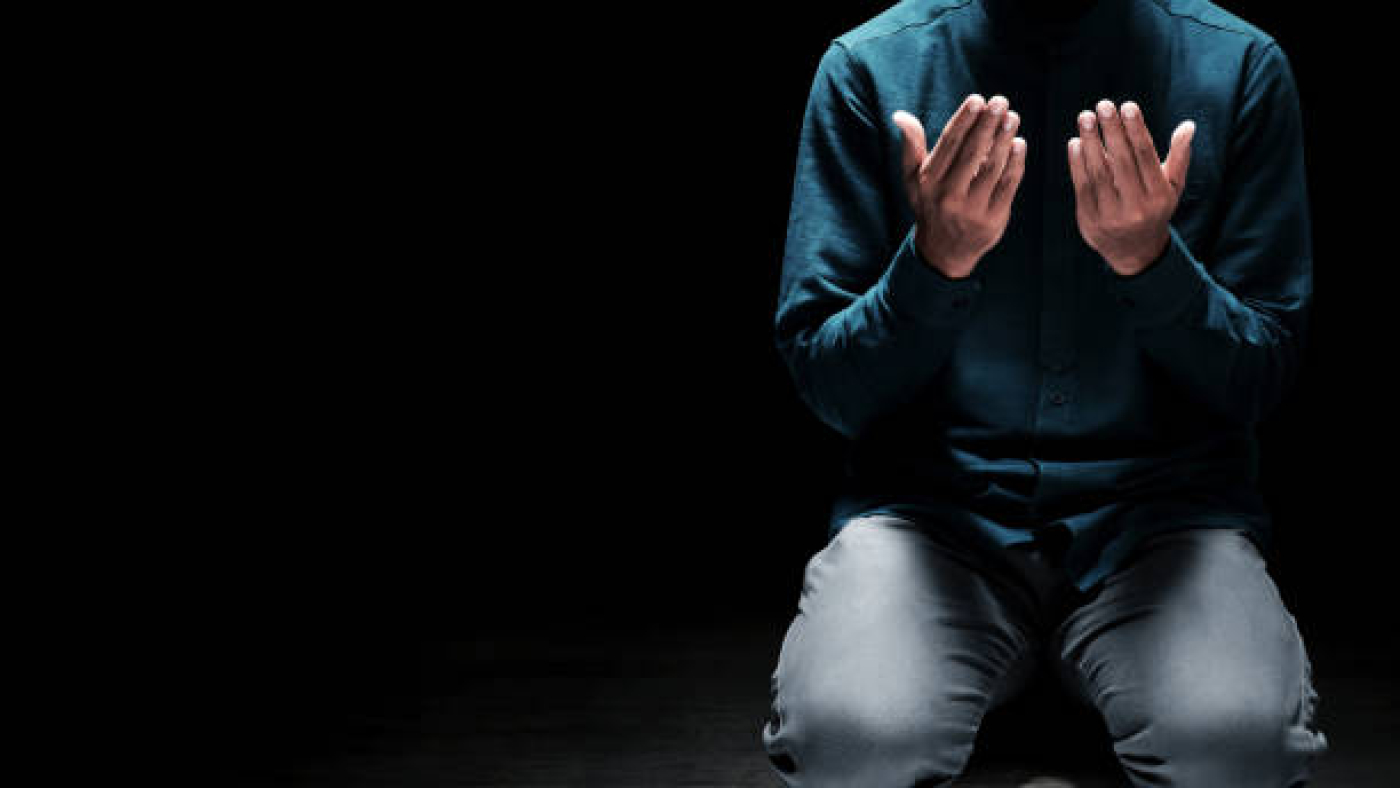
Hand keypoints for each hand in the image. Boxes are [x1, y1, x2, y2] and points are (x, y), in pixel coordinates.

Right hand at [892, 94, 1026, 278]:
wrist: (944, 252)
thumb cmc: (930, 205)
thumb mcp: (913, 179)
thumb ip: (910, 146)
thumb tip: (901, 116)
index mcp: (928, 182)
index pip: (948, 144)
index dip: (964, 120)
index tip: (977, 100)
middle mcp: (948, 196)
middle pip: (971, 153)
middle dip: (987, 124)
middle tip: (1000, 101)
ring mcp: (972, 210)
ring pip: (992, 168)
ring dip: (1004, 139)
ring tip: (1012, 117)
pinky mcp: (993, 220)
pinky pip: (1007, 186)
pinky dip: (1015, 163)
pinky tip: (1019, 144)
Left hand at [1067, 99, 1194, 275]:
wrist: (1134, 252)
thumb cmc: (1155, 209)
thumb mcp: (1172, 186)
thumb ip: (1179, 156)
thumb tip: (1188, 126)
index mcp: (1159, 195)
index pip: (1145, 156)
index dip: (1135, 130)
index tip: (1127, 106)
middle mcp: (1137, 206)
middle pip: (1121, 162)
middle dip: (1111, 131)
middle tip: (1103, 105)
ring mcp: (1112, 215)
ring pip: (1099, 173)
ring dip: (1090, 143)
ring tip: (1085, 117)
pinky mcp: (1090, 220)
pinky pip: (1082, 187)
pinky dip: (1076, 164)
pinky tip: (1075, 143)